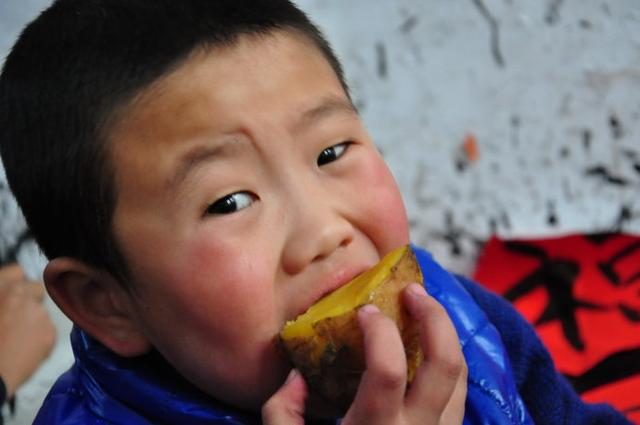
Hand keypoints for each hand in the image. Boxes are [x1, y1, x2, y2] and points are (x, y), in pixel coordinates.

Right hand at [0, 264, 55, 397]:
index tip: (14, 293)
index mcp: (2, 289)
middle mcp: (23, 295)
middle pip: (35, 289)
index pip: (17, 271)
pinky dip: (40, 338)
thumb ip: (2, 298)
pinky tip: (25, 351)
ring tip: (18, 340)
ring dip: (34, 321)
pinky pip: (48, 330)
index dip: (17, 282)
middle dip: (30, 300)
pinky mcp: (50, 332)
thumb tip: (10, 297)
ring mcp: (39, 313)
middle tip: (17, 319)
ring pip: (42, 312)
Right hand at [262, 283, 466, 423]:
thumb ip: (281, 416)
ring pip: (461, 377)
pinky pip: (459, 396)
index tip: (364, 311)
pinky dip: (448, 363)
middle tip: (414, 292)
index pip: (387, 369)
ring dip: (447, 335)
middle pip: (444, 364)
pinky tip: (428, 350)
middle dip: (435, 318)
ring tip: (425, 310)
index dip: (378, 331)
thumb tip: (296, 378)